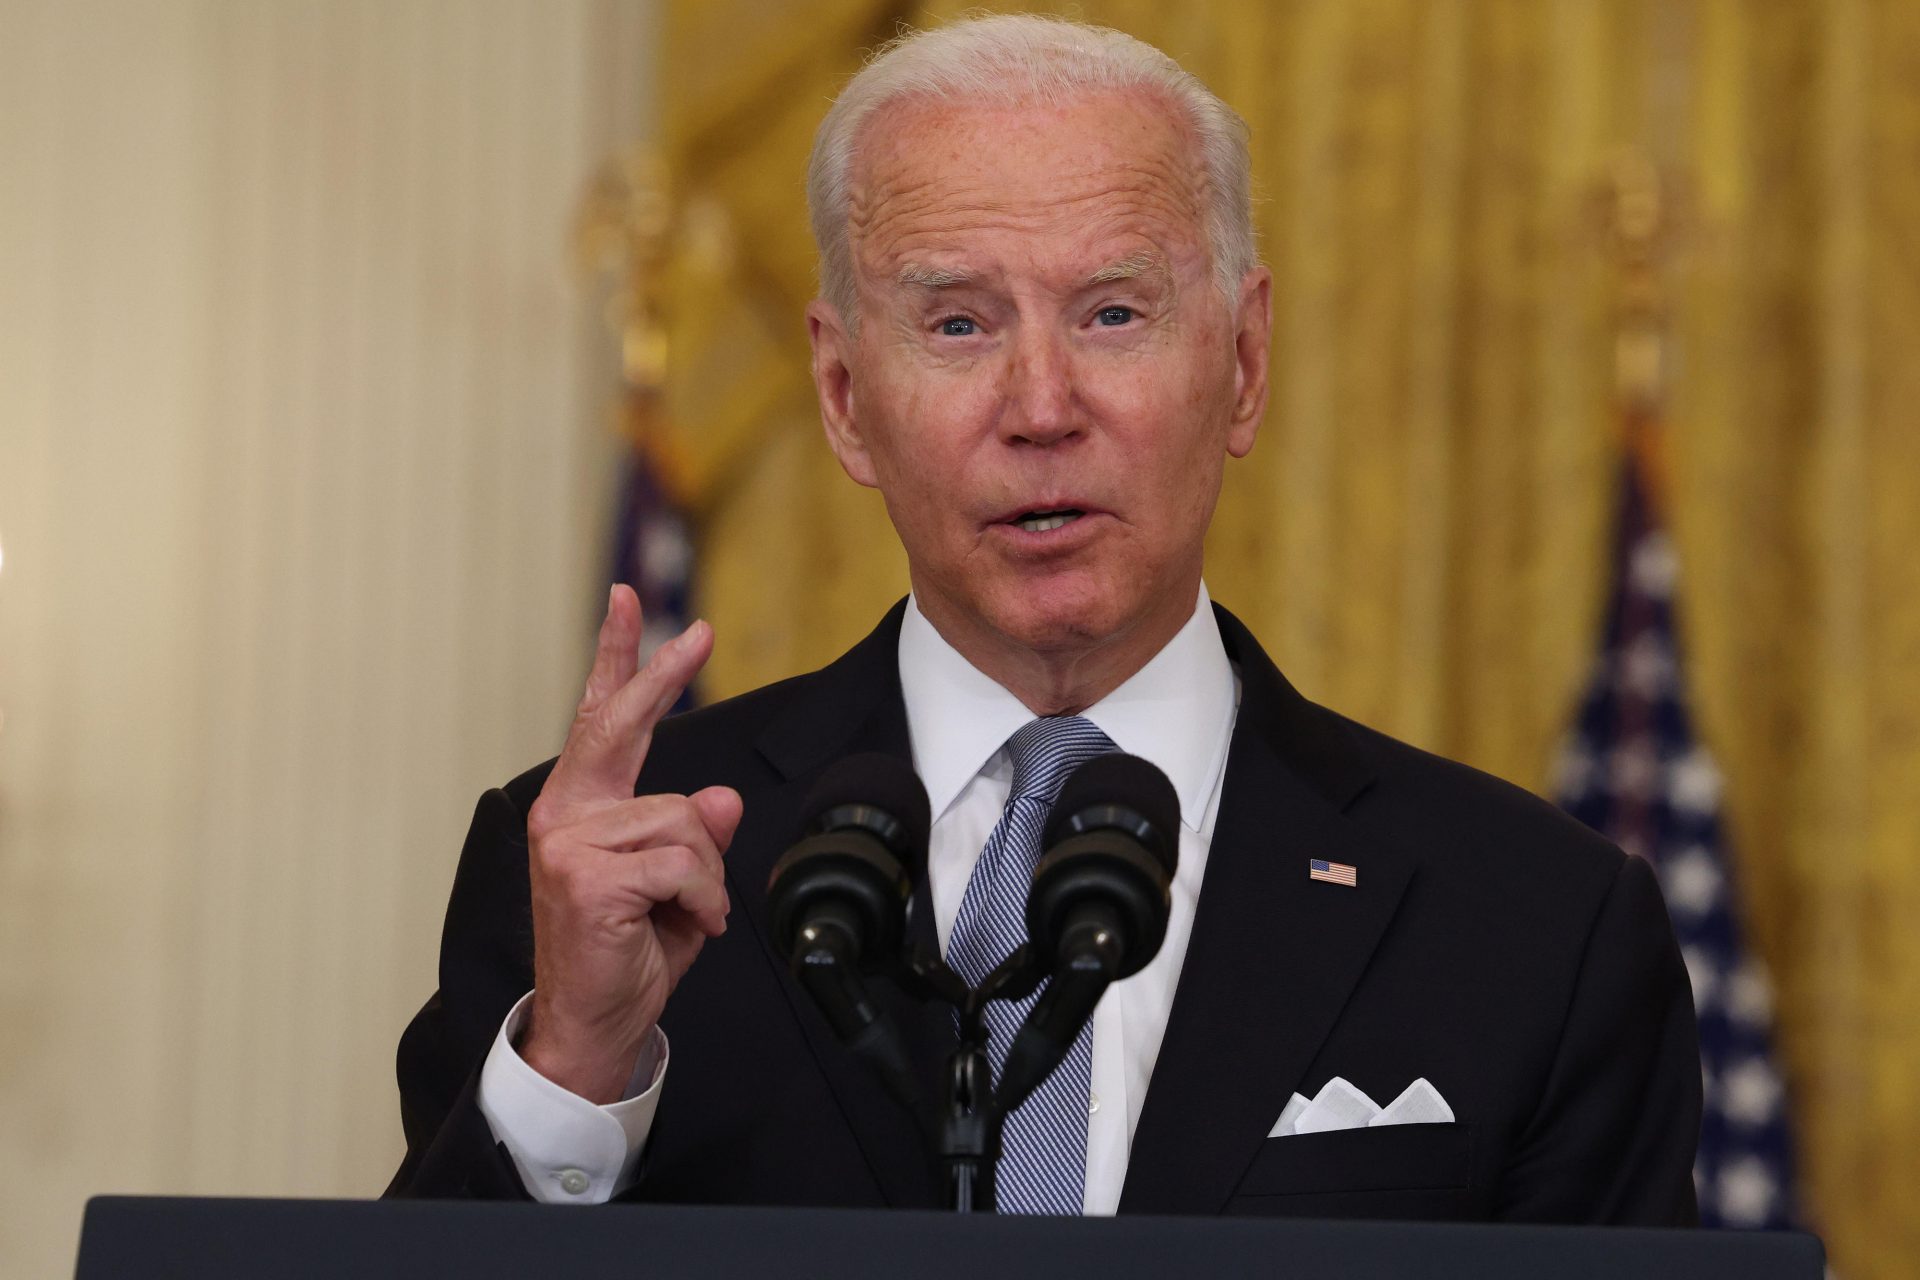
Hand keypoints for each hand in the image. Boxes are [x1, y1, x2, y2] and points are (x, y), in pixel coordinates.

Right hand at [518, 585, 743, 1103]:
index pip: (599, 718)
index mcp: (581, 806)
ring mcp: (570, 843)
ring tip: (687, 912)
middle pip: (621, 725)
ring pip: (686, 820)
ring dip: (707, 875)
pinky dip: (704, 898)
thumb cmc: (629, 953)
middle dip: (662, 674)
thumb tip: (723, 797)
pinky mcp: (587, 877)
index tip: (630, 601)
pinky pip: (685, 863)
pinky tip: (689, 925)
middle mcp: (565, 813)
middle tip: (698, 632)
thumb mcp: (677, 885)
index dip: (619, 659)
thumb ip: (696, 836)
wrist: (595, 1025)